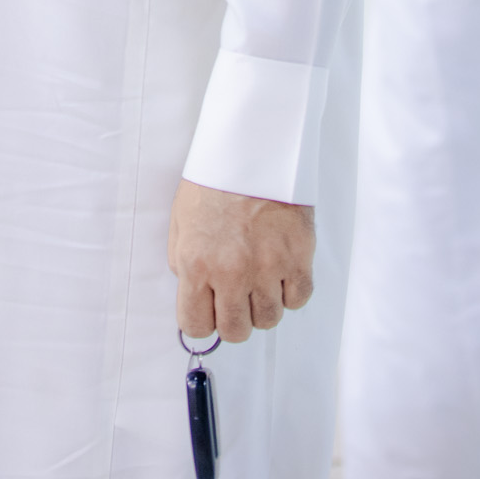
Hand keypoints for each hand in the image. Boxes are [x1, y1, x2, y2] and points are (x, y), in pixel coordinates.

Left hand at [168, 178, 314, 342]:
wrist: (251, 147)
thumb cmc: (215, 180)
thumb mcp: (181, 221)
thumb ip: (183, 263)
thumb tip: (195, 294)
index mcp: (196, 265)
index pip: (196, 326)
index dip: (202, 320)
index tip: (208, 310)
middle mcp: (232, 273)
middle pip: (236, 331)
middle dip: (234, 318)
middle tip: (235, 296)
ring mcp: (267, 267)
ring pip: (269, 319)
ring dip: (263, 304)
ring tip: (259, 277)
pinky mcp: (298, 257)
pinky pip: (298, 299)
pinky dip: (290, 291)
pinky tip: (280, 270)